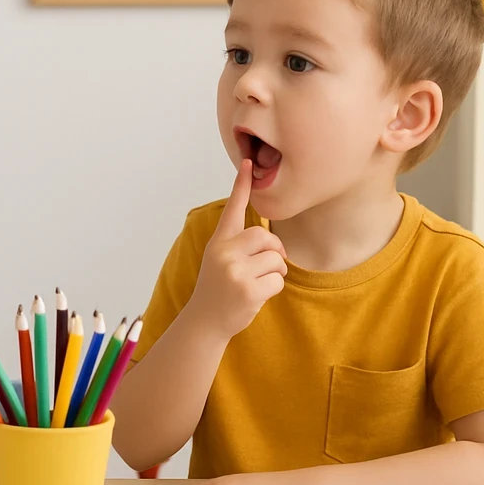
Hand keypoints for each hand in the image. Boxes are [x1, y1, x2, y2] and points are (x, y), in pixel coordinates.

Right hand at [189, 159, 286, 338]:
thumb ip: (237, 244)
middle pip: (267, 236)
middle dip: (275, 251)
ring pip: (277, 259)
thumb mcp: (219, 259)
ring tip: (258, 283)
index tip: (248, 163)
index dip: (241, 185)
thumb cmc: (218, 288)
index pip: (233, 208)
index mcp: (218, 241)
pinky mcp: (248, 290)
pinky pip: (278, 280)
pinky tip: (257, 296)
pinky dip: (275, 289)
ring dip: (276, 272)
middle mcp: (224, 252)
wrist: (205, 321)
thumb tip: (271, 240)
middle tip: (268, 265)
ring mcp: (235, 271)